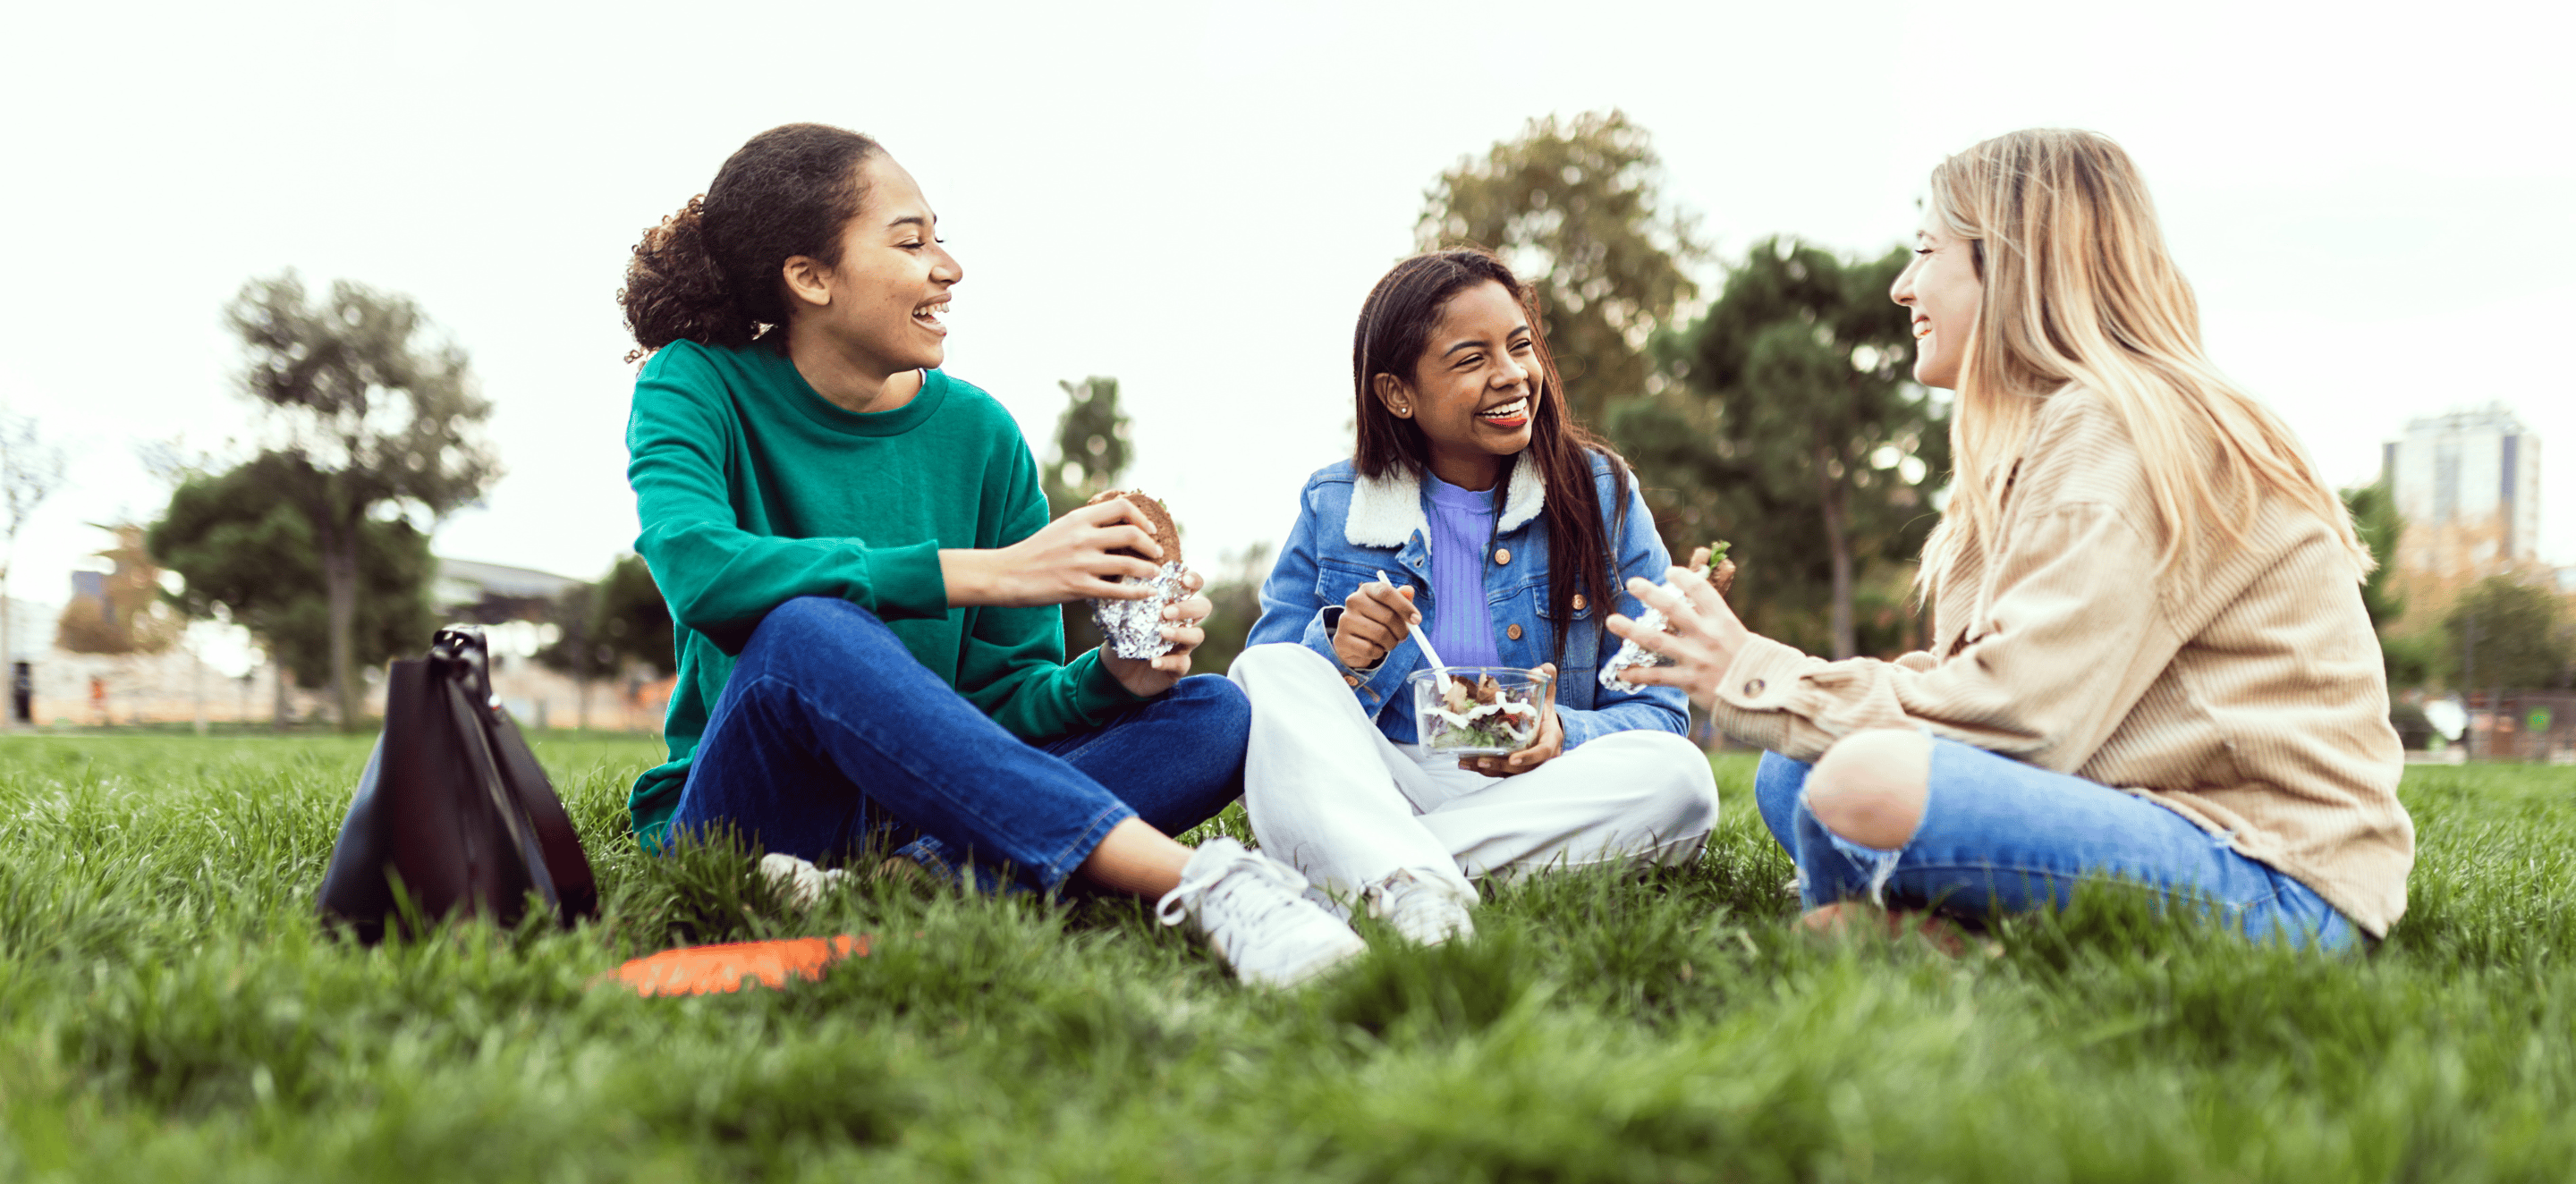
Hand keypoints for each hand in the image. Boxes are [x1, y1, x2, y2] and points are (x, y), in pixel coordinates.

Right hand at [941, 498, 1163, 607]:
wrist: (1006, 573)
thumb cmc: (1034, 552)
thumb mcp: (1061, 528)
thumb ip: (1086, 525)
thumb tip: (1115, 525)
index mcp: (1078, 519)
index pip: (1121, 507)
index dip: (1142, 517)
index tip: (1149, 530)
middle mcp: (1082, 537)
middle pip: (1132, 533)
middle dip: (1151, 545)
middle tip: (1158, 553)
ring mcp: (1081, 562)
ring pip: (1130, 563)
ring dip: (1149, 569)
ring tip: (1155, 573)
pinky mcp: (1078, 587)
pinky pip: (1117, 590)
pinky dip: (1138, 592)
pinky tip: (1146, 594)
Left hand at [1102, 570, 1210, 697]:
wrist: (1117, 671)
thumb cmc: (1123, 635)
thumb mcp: (1120, 613)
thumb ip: (1126, 594)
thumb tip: (1121, 573)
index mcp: (1173, 602)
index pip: (1192, 586)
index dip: (1194, 580)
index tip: (1184, 580)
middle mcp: (1183, 622)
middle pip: (1203, 608)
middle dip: (1188, 607)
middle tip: (1167, 612)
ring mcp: (1183, 644)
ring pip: (1197, 635)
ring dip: (1182, 633)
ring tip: (1162, 633)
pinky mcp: (1179, 666)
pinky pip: (1182, 663)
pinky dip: (1168, 662)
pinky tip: (1154, 662)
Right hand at [1331, 582, 1417, 672]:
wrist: (1353, 640)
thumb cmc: (1376, 621)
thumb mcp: (1390, 608)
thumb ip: (1401, 599)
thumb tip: (1409, 590)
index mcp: (1366, 589)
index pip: (1387, 592)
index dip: (1405, 607)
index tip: (1417, 621)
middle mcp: (1353, 601)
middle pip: (1387, 616)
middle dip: (1401, 630)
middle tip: (1403, 636)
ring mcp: (1345, 620)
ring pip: (1380, 634)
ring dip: (1391, 643)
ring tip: (1389, 643)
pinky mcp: (1341, 639)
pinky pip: (1369, 649)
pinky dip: (1378, 653)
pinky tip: (1375, 649)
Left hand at [1463, 663, 1561, 776]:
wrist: (1546, 731)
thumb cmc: (1545, 715)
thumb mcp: (1547, 698)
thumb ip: (1546, 682)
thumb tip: (1538, 669)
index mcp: (1550, 741)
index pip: (1542, 753)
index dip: (1529, 757)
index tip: (1513, 759)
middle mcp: (1538, 757)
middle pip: (1521, 768)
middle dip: (1501, 765)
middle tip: (1482, 759)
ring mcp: (1525, 765)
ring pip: (1506, 772)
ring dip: (1486, 769)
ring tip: (1466, 762)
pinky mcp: (1512, 767)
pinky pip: (1498, 771)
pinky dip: (1481, 768)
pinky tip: (1465, 761)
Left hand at [1604, 565, 1751, 709]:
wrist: (1763, 697)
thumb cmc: (1751, 663)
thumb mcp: (1737, 634)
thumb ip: (1713, 621)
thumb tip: (1692, 603)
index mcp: (1723, 620)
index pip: (1700, 590)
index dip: (1683, 577)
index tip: (1668, 571)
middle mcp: (1708, 636)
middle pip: (1673, 608)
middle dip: (1650, 594)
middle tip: (1632, 583)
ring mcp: (1697, 659)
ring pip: (1657, 641)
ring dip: (1631, 630)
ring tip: (1611, 620)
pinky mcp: (1690, 681)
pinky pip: (1658, 676)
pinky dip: (1638, 674)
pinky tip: (1621, 671)